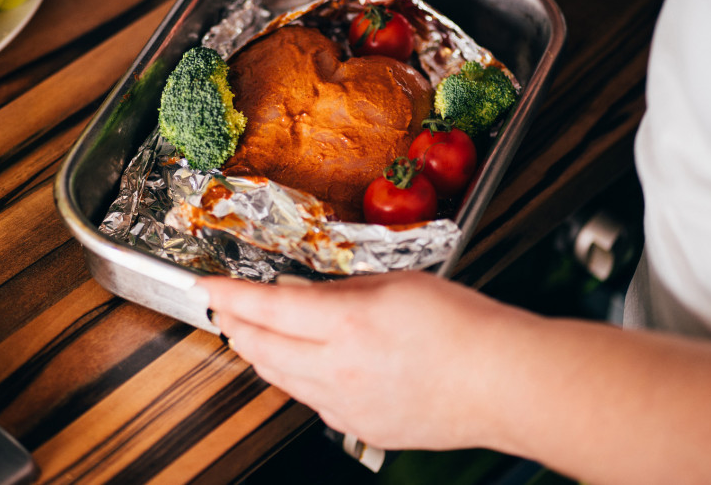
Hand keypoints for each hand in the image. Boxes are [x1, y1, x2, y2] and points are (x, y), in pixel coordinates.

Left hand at [198, 270, 533, 450]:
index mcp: (347, 324)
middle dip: (237, 325)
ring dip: (261, 354)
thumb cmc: (465, 328)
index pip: (267, 307)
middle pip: (263, 348)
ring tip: (253, 335)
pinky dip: (296, 380)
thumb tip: (310, 294)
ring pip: (282, 379)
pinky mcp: (362, 426)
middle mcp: (339, 369)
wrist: (504, 382)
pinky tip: (302, 368)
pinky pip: (312, 402)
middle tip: (226, 308)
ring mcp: (348, 405)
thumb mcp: (397, 283)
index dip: (229, 295)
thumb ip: (345, 289)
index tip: (206, 286)